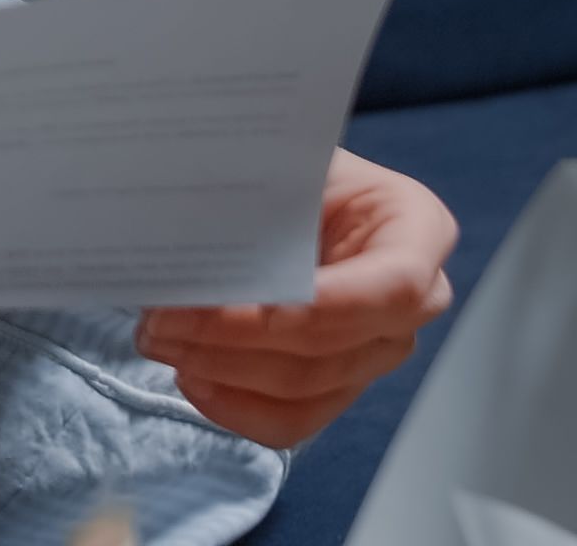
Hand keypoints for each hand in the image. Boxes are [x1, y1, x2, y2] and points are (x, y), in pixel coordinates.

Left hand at [136, 147, 456, 447]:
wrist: (296, 190)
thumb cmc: (295, 166)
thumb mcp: (286, 155)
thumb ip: (260, 179)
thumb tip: (192, 208)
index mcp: (416, 229)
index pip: (391, 286)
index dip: (322, 304)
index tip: (244, 299)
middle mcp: (414, 301)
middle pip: (335, 346)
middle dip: (237, 337)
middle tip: (160, 317)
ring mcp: (379, 351)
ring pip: (307, 388)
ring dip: (223, 369)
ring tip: (160, 339)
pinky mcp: (340, 386)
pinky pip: (295, 420)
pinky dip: (236, 406)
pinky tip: (192, 376)